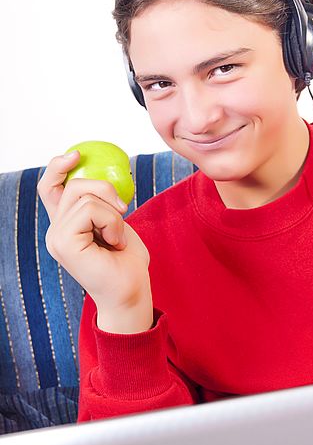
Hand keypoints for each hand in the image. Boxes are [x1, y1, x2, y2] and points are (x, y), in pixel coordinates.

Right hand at [37, 151, 152, 332]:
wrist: (131, 291)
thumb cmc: (127, 260)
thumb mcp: (115, 222)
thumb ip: (101, 203)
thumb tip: (101, 177)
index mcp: (65, 224)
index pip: (50, 187)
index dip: (58, 166)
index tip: (77, 154)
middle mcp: (55, 230)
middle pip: (72, 184)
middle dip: (104, 189)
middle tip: (123, 210)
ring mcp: (56, 237)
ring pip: (83, 195)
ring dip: (112, 212)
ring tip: (118, 236)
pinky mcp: (63, 243)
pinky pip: (89, 210)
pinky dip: (111, 221)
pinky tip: (115, 241)